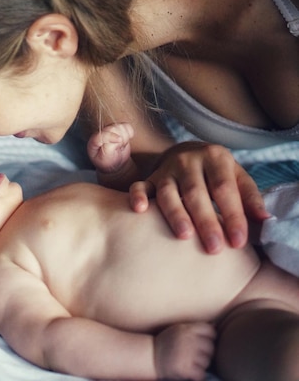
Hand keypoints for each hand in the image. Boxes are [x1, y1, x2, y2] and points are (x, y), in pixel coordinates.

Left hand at [87, 123, 133, 172]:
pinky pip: (127, 126)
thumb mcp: (105, 159)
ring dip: (125, 137)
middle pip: (113, 128)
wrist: (114, 163)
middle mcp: (101, 133)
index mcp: (94, 141)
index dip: (111, 136)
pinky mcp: (118, 128)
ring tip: (120, 146)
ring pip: (121, 126)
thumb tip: (117, 137)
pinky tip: (125, 141)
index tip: (119, 140)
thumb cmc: (107, 162)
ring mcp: (110, 130)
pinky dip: (129, 133)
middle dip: (120, 139)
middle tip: (118, 148)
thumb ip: (109, 147)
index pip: (102, 134)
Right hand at [129, 142, 269, 253]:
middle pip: (196, 192)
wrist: (188, 152)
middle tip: (214, 248)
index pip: (224, 188)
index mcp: (215, 158)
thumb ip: (250, 197)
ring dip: (175, 214)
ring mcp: (166, 169)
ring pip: (168, 192)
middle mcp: (188, 161)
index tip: (238, 242)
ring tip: (184, 236)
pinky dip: (137, 196)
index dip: (232, 215)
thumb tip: (264, 220)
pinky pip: (139, 186)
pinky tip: (140, 210)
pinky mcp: (149, 177)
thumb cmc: (217, 174)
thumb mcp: (238, 178)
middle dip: (206, 221)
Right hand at [154, 322, 215, 380]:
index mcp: (185, 329)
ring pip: (206, 361)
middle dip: (205, 353)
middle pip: (210, 347)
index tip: (201, 342)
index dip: (209, 337)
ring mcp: (185, 354)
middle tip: (195, 355)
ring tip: (189, 362)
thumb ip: (193, 328)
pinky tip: (189, 371)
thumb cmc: (166, 343)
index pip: (209, 331)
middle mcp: (186, 340)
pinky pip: (200, 374)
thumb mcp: (177, 330)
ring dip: (200, 364)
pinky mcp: (183, 368)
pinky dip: (197, 375)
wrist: (149, 356)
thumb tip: (215, 325)